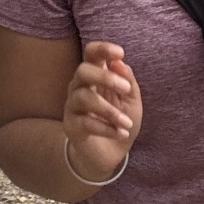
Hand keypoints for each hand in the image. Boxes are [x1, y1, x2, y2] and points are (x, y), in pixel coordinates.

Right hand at [63, 41, 141, 183]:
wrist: (110, 154)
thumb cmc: (120, 120)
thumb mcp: (132, 101)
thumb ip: (128, 81)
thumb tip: (119, 63)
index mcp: (95, 75)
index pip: (91, 54)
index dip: (102, 49)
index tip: (120, 53)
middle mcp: (80, 86)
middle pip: (82, 71)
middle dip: (104, 77)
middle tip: (126, 89)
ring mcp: (73, 106)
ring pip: (83, 97)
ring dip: (109, 110)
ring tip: (127, 122)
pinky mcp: (70, 126)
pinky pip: (84, 122)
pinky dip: (106, 128)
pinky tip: (121, 133)